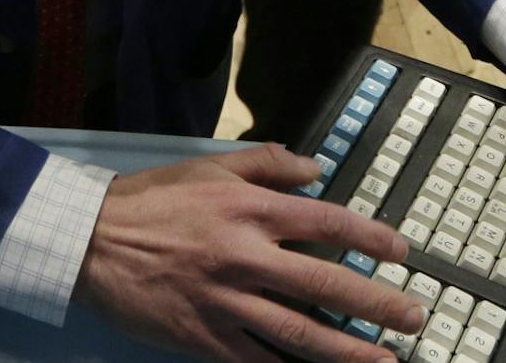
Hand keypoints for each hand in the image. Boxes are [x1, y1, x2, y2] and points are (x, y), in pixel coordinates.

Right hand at [76, 144, 426, 361]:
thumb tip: (317, 169)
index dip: (371, 237)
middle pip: (324, 284)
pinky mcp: (201, 338)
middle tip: (415, 316)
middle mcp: (244, 256)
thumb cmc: (153, 200)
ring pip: (297, 333)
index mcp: (250, 210)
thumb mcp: (211, 165)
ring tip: (383, 361)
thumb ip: (267, 163)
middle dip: (376, 303)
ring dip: (345, 351)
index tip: (403, 252)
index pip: (327, 222)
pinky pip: (254, 360)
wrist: (90, 242)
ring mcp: (224, 303)